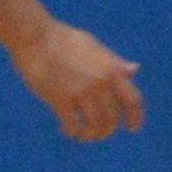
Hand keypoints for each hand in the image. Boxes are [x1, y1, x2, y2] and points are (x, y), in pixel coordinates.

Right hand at [16, 23, 144, 142]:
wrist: (35, 36)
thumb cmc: (63, 39)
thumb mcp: (96, 47)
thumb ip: (115, 63)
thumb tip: (134, 70)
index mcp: (113, 70)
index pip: (134, 101)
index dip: (136, 118)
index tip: (132, 129)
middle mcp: (102, 83)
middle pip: (112, 119)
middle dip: (105, 130)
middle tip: (96, 132)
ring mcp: (82, 92)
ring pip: (95, 126)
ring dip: (89, 135)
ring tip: (82, 135)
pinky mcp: (61, 99)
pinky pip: (72, 125)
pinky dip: (72, 132)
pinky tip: (67, 130)